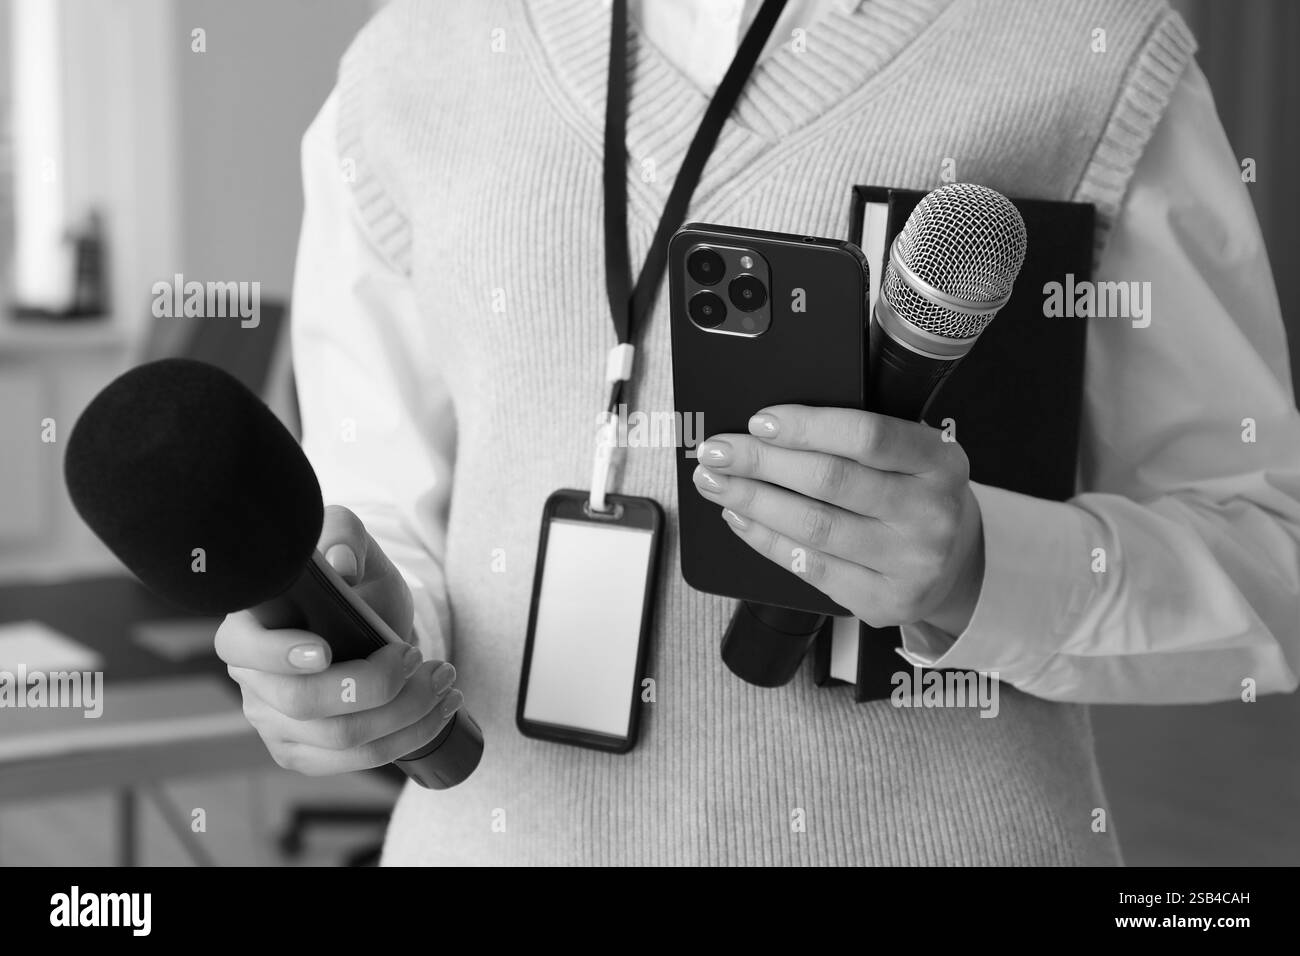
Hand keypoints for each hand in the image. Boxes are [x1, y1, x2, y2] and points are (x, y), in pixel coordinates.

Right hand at [215, 505, 461, 775]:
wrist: (375, 625)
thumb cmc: (355, 582)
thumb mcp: (352, 543)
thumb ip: (342, 535)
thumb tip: (341, 564)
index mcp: (249, 627)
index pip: (242, 648)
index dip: (278, 655)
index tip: (326, 650)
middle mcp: (252, 681)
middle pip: (303, 703)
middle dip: (375, 685)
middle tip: (419, 657)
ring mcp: (275, 724)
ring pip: (339, 737)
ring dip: (405, 712)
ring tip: (444, 680)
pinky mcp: (305, 753)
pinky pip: (356, 761)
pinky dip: (407, 737)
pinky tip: (438, 710)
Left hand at [693, 405, 984, 632]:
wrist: (955, 563)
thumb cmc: (915, 495)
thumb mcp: (910, 455)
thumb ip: (856, 439)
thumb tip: (770, 426)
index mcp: (939, 461)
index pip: (867, 436)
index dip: (808, 427)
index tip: (760, 421)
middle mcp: (931, 513)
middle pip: (830, 481)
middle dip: (762, 462)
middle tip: (718, 450)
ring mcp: (909, 562)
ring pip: (813, 526)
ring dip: (753, 500)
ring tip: (717, 481)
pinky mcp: (883, 600)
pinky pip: (809, 566)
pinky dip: (766, 539)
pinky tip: (741, 517)